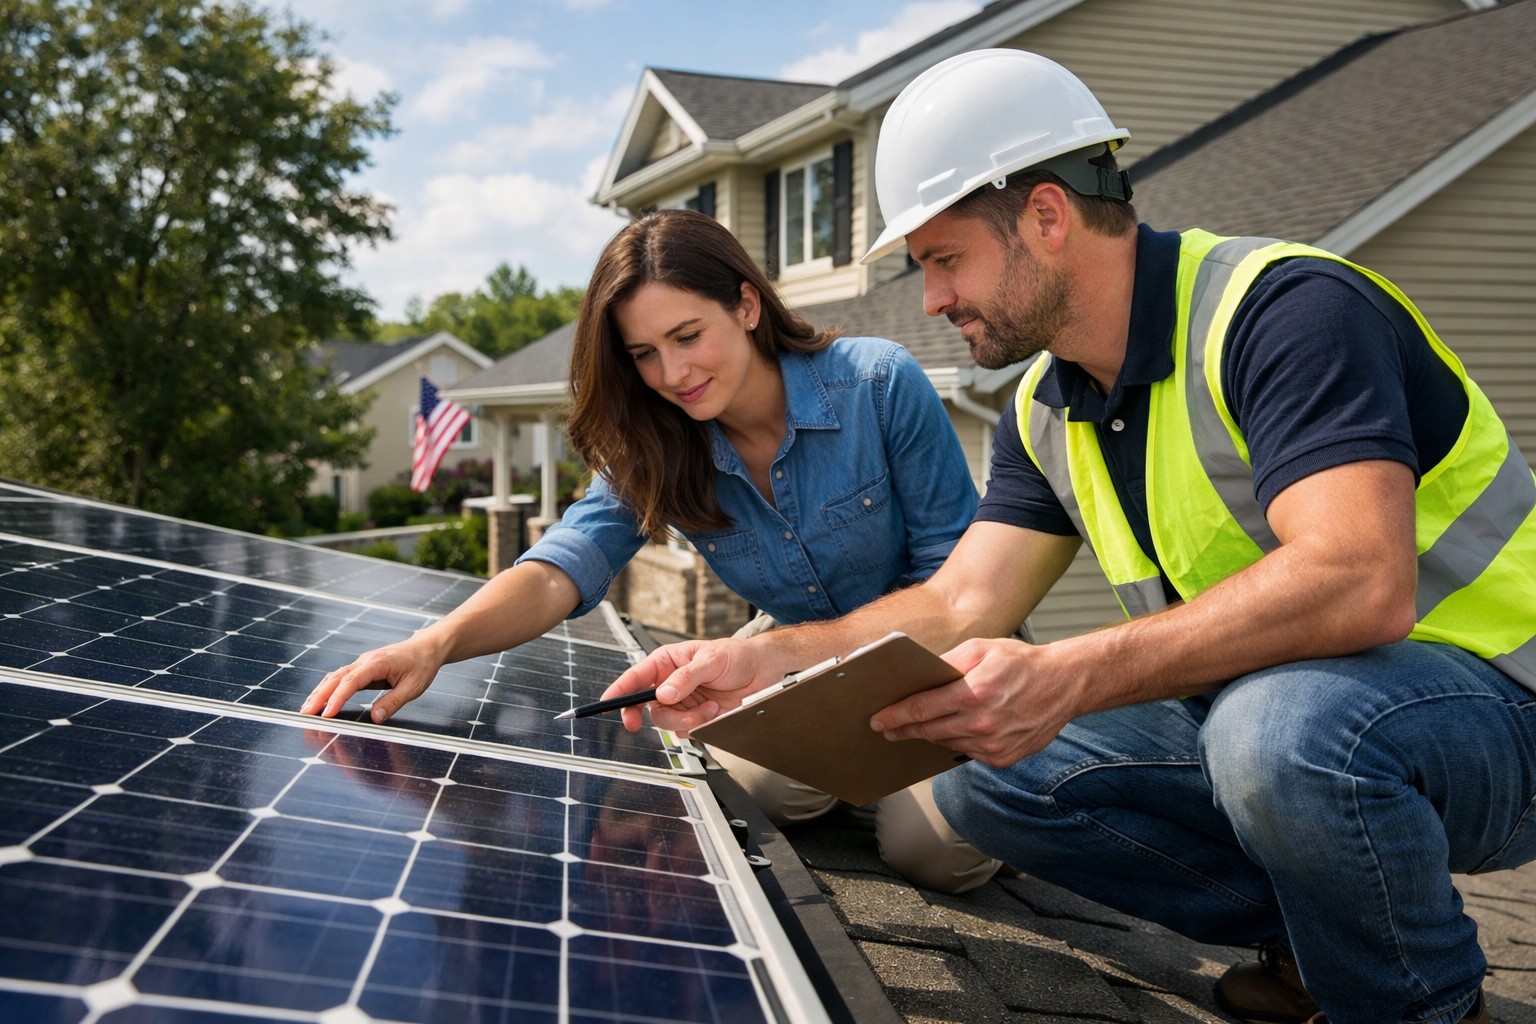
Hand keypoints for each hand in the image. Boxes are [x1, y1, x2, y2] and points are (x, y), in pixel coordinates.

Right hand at [299, 635, 444, 723]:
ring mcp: (362, 662)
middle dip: (320, 696)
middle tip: (306, 713)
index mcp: (378, 663)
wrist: (426, 647)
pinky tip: (320, 698)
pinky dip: (328, 688)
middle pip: (336, 678)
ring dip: (320, 692)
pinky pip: (341, 677)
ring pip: (335, 676)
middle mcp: (365, 660)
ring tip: (306, 709)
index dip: (338, 698)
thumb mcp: (414, 686)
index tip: (327, 713)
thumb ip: (394, 701)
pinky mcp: (362, 667)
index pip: (352, 681)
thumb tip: (375, 717)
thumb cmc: (422, 665)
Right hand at [600, 638, 771, 734]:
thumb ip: (685, 677)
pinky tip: (714, 711)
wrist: (762, 672)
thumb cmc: (736, 656)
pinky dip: (699, 724)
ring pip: (666, 721)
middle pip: (646, 706)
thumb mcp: (710, 659)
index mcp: (667, 662)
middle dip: (654, 714)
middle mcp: (669, 683)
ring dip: (687, 718)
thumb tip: (664, 693)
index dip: (618, 691)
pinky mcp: (694, 717)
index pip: (635, 677)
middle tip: (644, 722)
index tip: (606, 704)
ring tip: (710, 706)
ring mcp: (681, 702)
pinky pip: (684, 730)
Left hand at [868, 638, 1081, 766]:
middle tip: (885, 728)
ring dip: (929, 736)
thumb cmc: (1021, 663)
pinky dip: (956, 742)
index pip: (922, 709)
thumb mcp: (982, 649)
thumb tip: (920, 677)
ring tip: (914, 728)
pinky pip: (967, 753)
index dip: (896, 716)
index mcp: (974, 693)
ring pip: (946, 743)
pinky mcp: (1002, 758)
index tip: (878, 719)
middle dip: (903, 729)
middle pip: (929, 731)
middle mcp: (982, 723)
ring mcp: (993, 745)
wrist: (1063, 684)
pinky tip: (953, 730)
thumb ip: (948, 663)